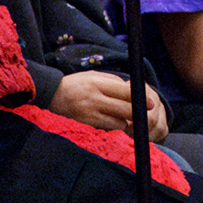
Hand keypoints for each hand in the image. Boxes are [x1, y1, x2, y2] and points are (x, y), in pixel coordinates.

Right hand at [49, 69, 167, 140]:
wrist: (52, 94)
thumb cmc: (76, 84)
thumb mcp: (94, 76)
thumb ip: (113, 83)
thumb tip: (134, 91)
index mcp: (98, 82)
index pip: (125, 91)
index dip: (141, 98)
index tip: (151, 103)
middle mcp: (94, 97)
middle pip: (125, 108)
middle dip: (138, 113)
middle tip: (145, 114)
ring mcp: (90, 112)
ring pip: (119, 121)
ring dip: (126, 121)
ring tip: (127, 117)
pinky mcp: (87, 123)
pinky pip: (109, 127)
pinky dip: (116, 125)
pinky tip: (116, 122)